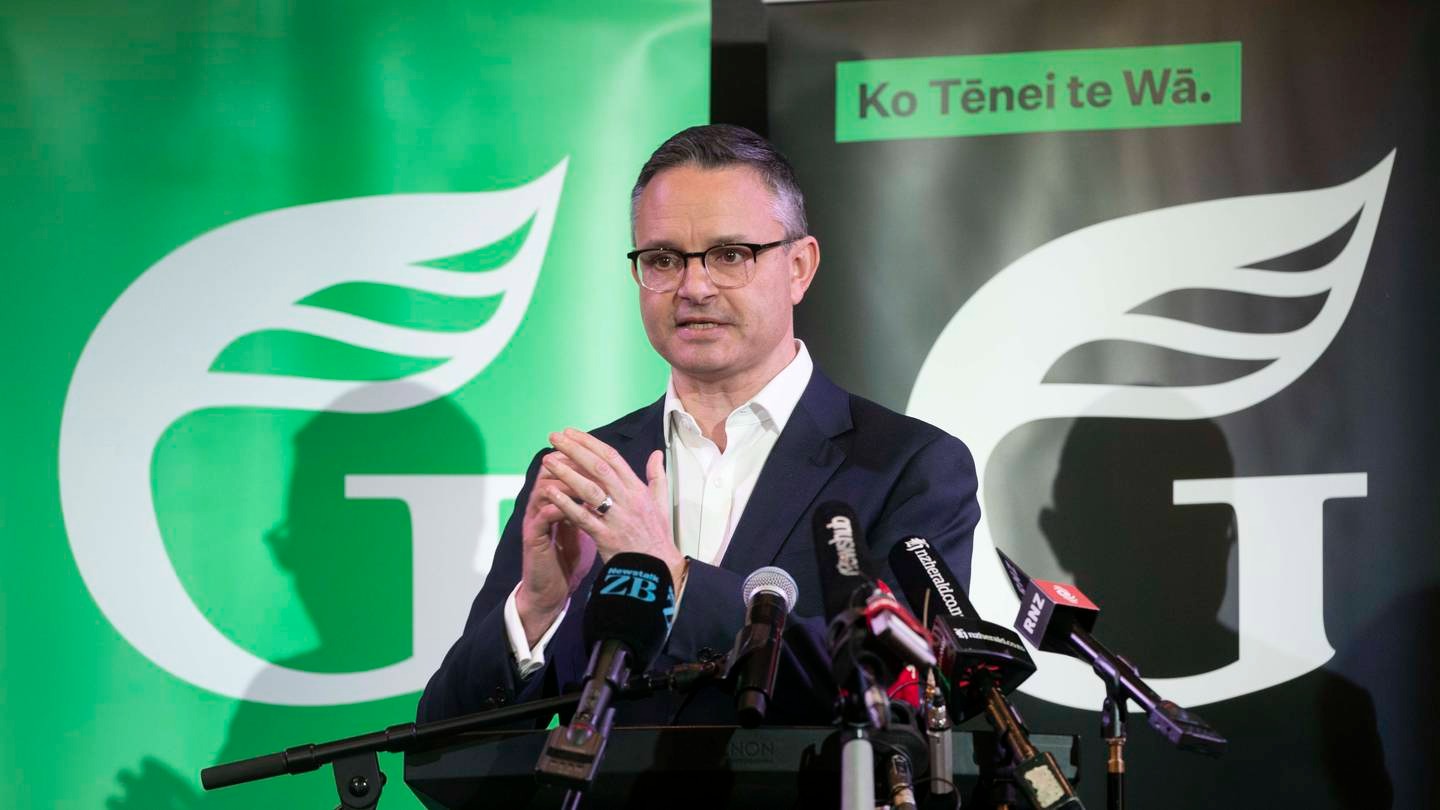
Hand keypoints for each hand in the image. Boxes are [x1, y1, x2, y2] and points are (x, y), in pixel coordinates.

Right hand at [515, 455, 596, 645]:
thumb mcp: (585, 527)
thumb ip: (594, 505)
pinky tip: (568, 506)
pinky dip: (556, 508)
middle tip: (587, 453)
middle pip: (552, 472)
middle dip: (570, 461)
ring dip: (563, 482)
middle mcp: (544, 505)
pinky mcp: (533, 537)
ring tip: (581, 476)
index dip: (582, 458)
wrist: (551, 589)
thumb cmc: (568, 557)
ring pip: (545, 490)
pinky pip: (541, 517)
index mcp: (557, 500)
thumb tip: (613, 486)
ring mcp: (536, 519)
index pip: (567, 469)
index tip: (600, 449)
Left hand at [539, 428, 685, 588]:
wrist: (657, 568)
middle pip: (598, 467)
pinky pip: (583, 517)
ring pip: (589, 489)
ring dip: (566, 472)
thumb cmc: (657, 535)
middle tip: (554, 437)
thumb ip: (657, 476)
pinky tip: (550, 492)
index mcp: (638, 489)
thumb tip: (657, 454)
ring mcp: (616, 517)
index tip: (571, 433)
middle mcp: (628, 499)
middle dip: (575, 450)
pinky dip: (566, 504)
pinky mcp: (606, 536)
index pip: (612, 458)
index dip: (590, 443)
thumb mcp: (662, 503)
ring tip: (547, 460)